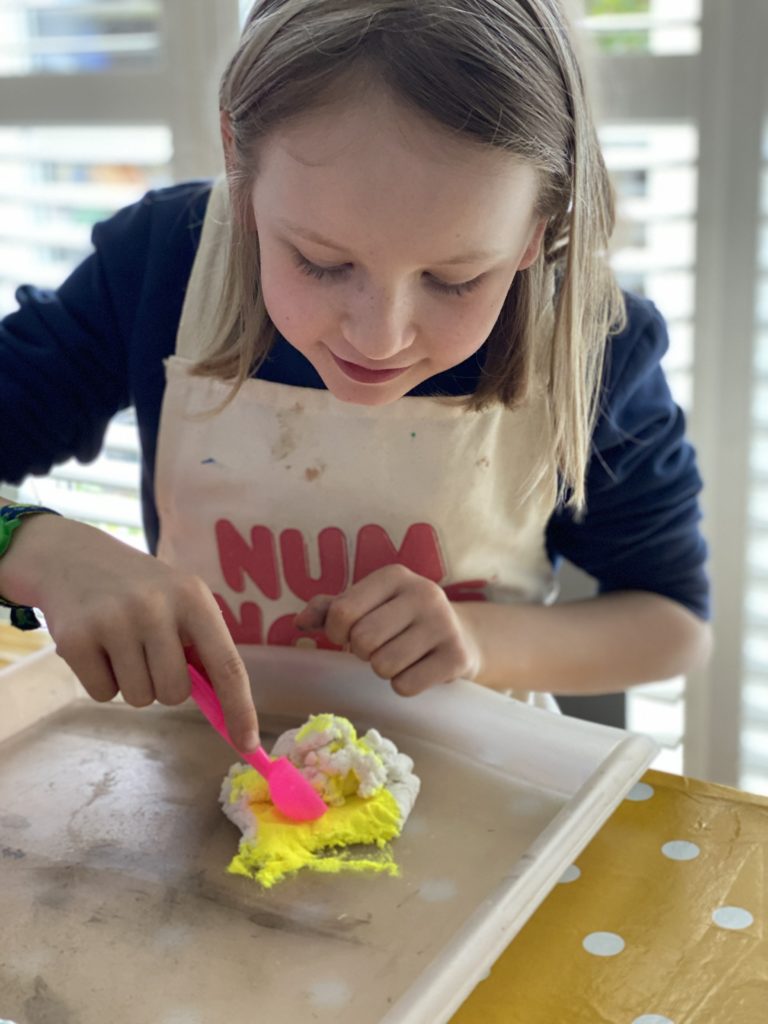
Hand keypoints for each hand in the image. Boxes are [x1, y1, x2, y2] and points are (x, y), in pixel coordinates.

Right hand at [0, 514, 259, 749]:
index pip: (226, 664)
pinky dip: (101, 681)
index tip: (248, 743)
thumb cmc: (141, 589)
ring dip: (132, 683)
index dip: (239, 707)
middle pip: (175, 693)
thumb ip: (202, 648)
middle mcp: (156, 606)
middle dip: (163, 686)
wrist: (73, 558)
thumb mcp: (180, 600)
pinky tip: (95, 647)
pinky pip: (103, 694)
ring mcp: (114, 620)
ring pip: (139, 698)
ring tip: (120, 645)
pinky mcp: (76, 638)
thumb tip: (225, 710)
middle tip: (148, 652)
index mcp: (193, 597)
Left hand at [294, 564, 481, 694]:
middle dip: (361, 652)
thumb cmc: (400, 620)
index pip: (343, 611)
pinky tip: (416, 669)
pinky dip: (403, 685)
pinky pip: (406, 685)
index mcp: (394, 576)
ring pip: (384, 665)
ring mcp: (443, 624)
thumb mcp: (367, 605)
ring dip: (381, 669)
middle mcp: (422, 593)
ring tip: (397, 657)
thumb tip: (299, 621)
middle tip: (376, 647)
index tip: (349, 633)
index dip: (336, 632)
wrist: (461, 635)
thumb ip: (330, 608)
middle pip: (362, 640)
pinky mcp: (456, 656)